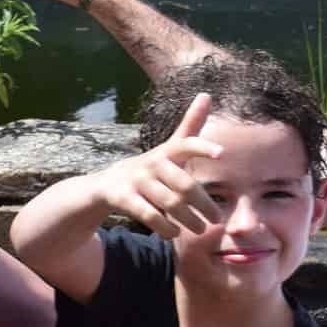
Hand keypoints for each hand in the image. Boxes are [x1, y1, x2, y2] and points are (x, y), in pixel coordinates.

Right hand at [88, 93, 223, 239]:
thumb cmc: (151, 167)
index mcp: (167, 151)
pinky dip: (164, 227)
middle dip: (203, 204)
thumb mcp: (170, 147)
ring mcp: (137, 180)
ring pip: (169, 202)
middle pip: (184, 185)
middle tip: (216, 219)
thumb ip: (191, 125)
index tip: (220, 153)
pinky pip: (149, 215)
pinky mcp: (123, 198)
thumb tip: (207, 93)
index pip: (186, 144)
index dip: (202, 147)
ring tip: (201, 230)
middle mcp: (153, 162)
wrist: (106, 185)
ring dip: (188, 219)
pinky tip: (173, 233)